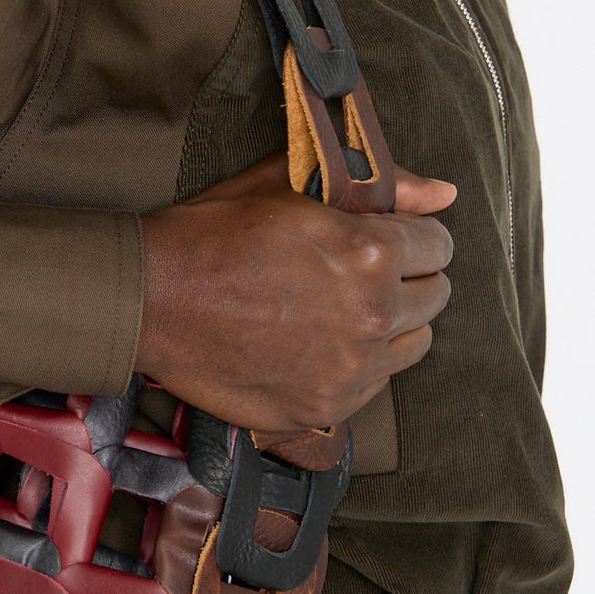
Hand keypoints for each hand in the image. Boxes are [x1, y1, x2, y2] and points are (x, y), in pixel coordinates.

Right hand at [137, 153, 456, 434]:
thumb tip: (446, 194)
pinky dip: (354, 365)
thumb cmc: (214, 234)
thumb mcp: (290, 186)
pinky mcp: (324, 408)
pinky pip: (372, 386)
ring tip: (339, 310)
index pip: (438, 245)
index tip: (385, 239)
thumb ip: (381, 187)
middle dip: (406, 279)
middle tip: (358, 273)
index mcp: (370, 251)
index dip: (412, 236)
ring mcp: (349, 370)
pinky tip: (314, 343)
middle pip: (434, 297)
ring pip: (413, 346)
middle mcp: (370, 315)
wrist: (148, 299)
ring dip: (390, 326)